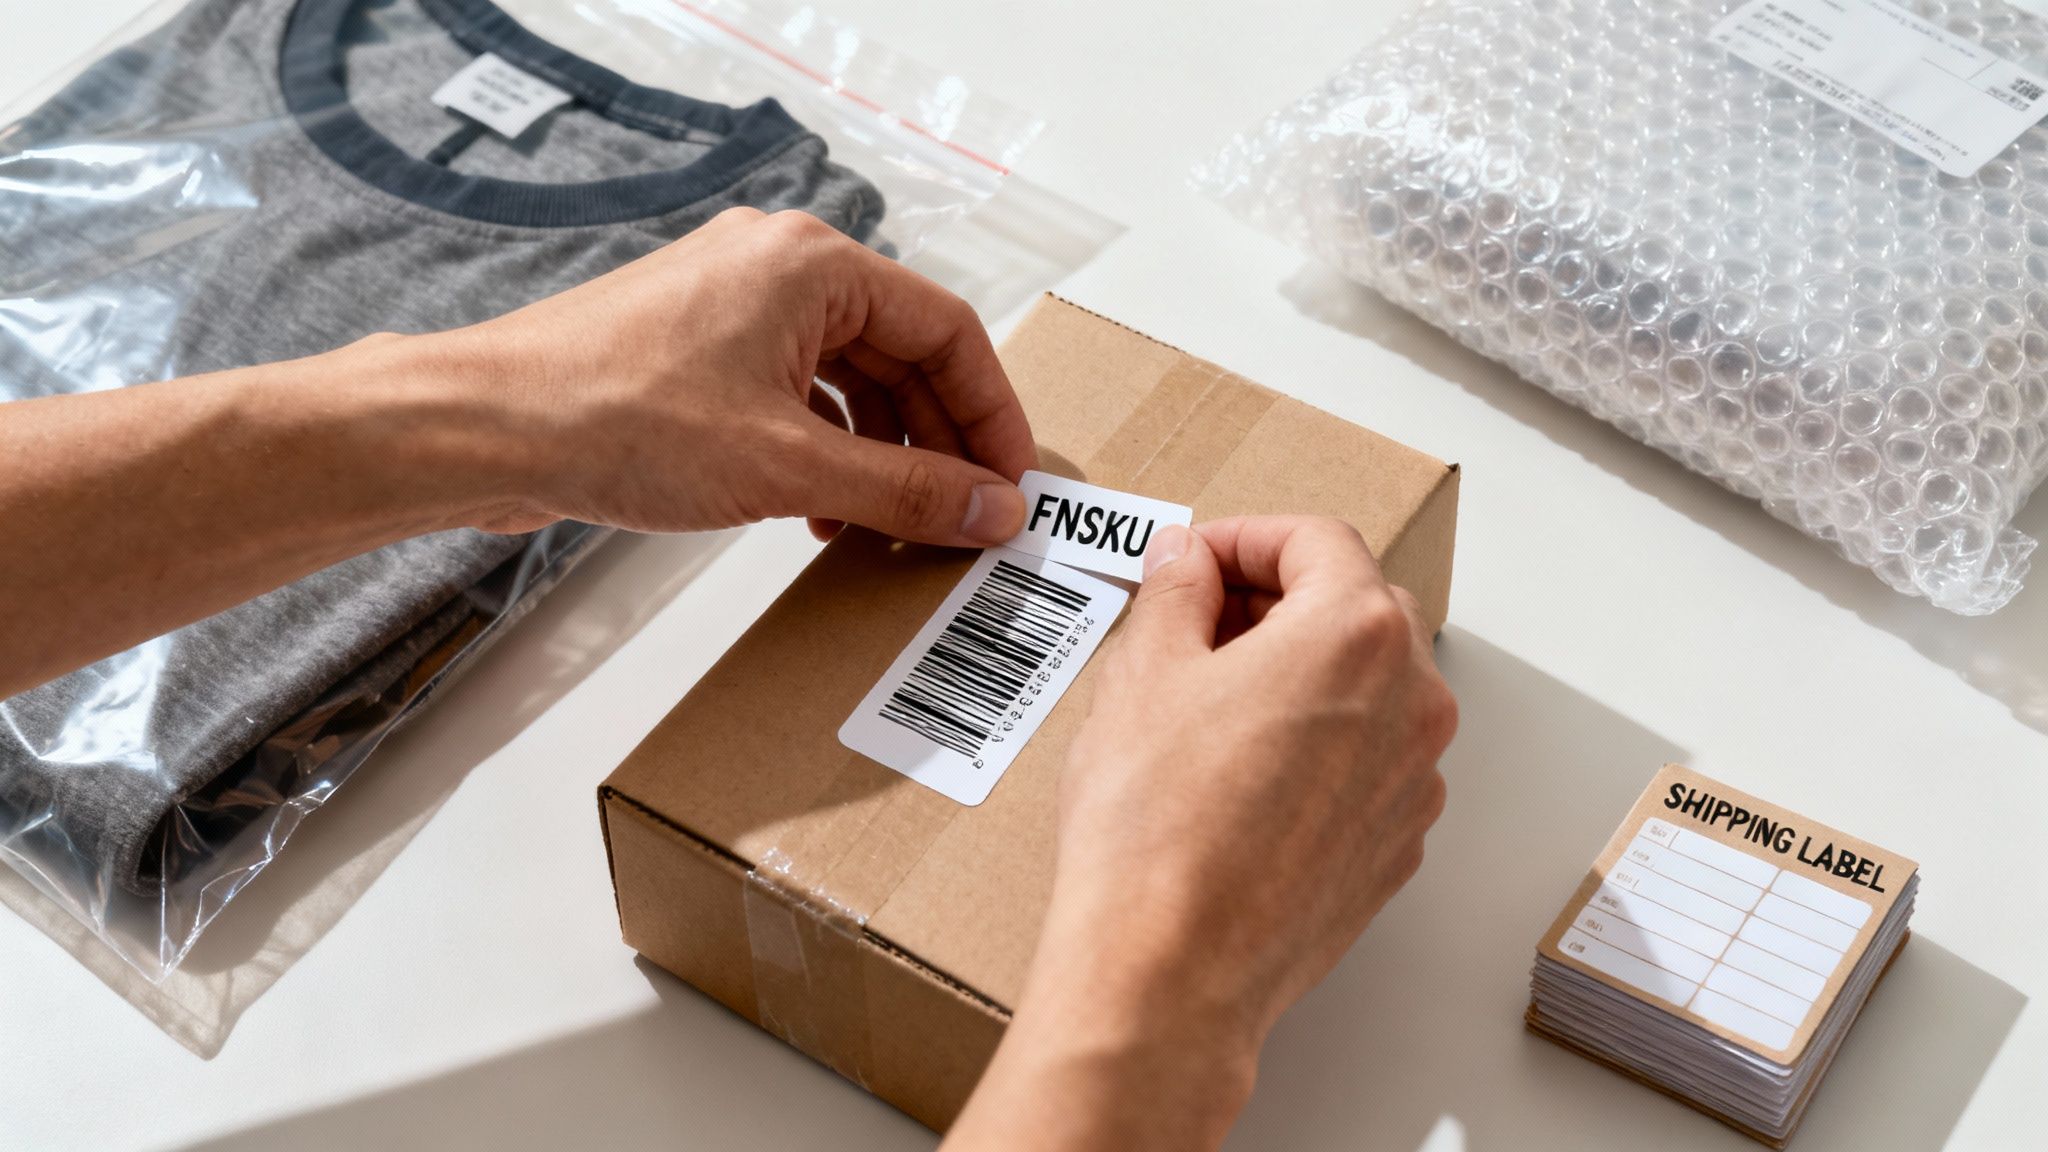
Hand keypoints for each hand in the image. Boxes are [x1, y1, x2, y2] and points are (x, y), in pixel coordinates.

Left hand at [0, 206, 1033, 695]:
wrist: (484, 428)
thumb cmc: (616, 419)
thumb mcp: (789, 468)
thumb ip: (904, 491)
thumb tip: (990, 510)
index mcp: (815, 265)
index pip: (949, 329)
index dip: (992, 413)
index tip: (1012, 485)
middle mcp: (779, 269)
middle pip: (902, 355)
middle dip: (938, 444)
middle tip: (966, 519)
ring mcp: (733, 308)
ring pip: (848, 381)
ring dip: (881, 458)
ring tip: (896, 533)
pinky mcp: (697, 352)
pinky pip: (795, 396)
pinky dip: (825, 455)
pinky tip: (826, 519)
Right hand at [945, 516, 1455, 1151]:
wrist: (1170, 969)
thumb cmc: (1155, 826)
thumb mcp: (1142, 672)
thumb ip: (1175, 592)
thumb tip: (1187, 564)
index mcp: (1356, 633)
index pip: (1315, 540)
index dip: (1242, 537)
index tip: (1194, 561)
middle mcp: (1411, 700)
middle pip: (1356, 606)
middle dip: (1278, 599)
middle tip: (1197, 621)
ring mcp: (1413, 780)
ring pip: (1368, 687)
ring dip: (1301, 671)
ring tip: (1212, 699)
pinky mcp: (1395, 843)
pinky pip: (1365, 760)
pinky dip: (1316, 742)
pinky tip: (1240, 772)